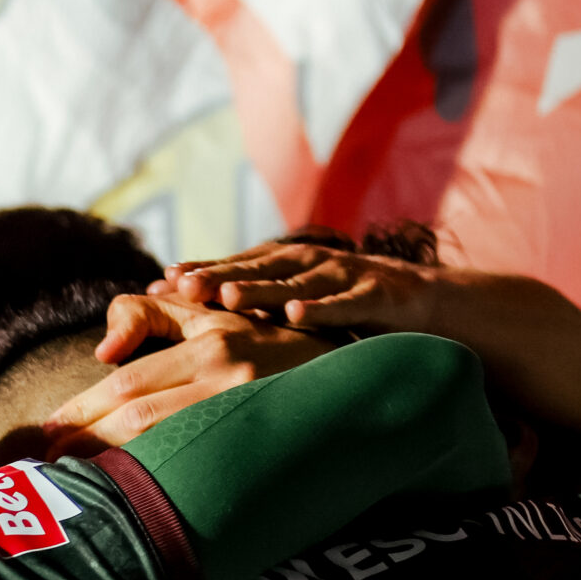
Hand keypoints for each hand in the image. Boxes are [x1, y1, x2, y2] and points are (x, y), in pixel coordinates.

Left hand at [40, 294, 329, 454]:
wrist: (353, 375)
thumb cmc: (263, 338)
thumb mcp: (209, 312)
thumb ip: (147, 313)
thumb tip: (101, 352)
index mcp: (210, 343)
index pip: (127, 385)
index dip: (80, 412)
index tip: (46, 433)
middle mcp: (229, 377)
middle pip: (136, 419)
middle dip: (85, 443)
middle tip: (47, 466)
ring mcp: (250, 413)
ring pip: (164, 445)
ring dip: (114, 466)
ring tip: (76, 482)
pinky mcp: (266, 445)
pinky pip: (199, 466)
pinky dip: (157, 479)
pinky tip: (129, 495)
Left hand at [155, 242, 439, 332]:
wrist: (420, 299)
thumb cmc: (341, 302)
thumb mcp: (291, 298)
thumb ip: (244, 302)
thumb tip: (177, 307)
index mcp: (282, 265)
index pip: (232, 266)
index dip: (198, 273)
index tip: (160, 284)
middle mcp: (307, 264)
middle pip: (255, 269)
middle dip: (217, 276)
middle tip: (182, 285)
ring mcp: (342, 276)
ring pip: (295, 283)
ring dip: (260, 288)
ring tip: (227, 295)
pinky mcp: (376, 294)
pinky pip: (345, 303)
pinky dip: (321, 308)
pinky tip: (296, 315)